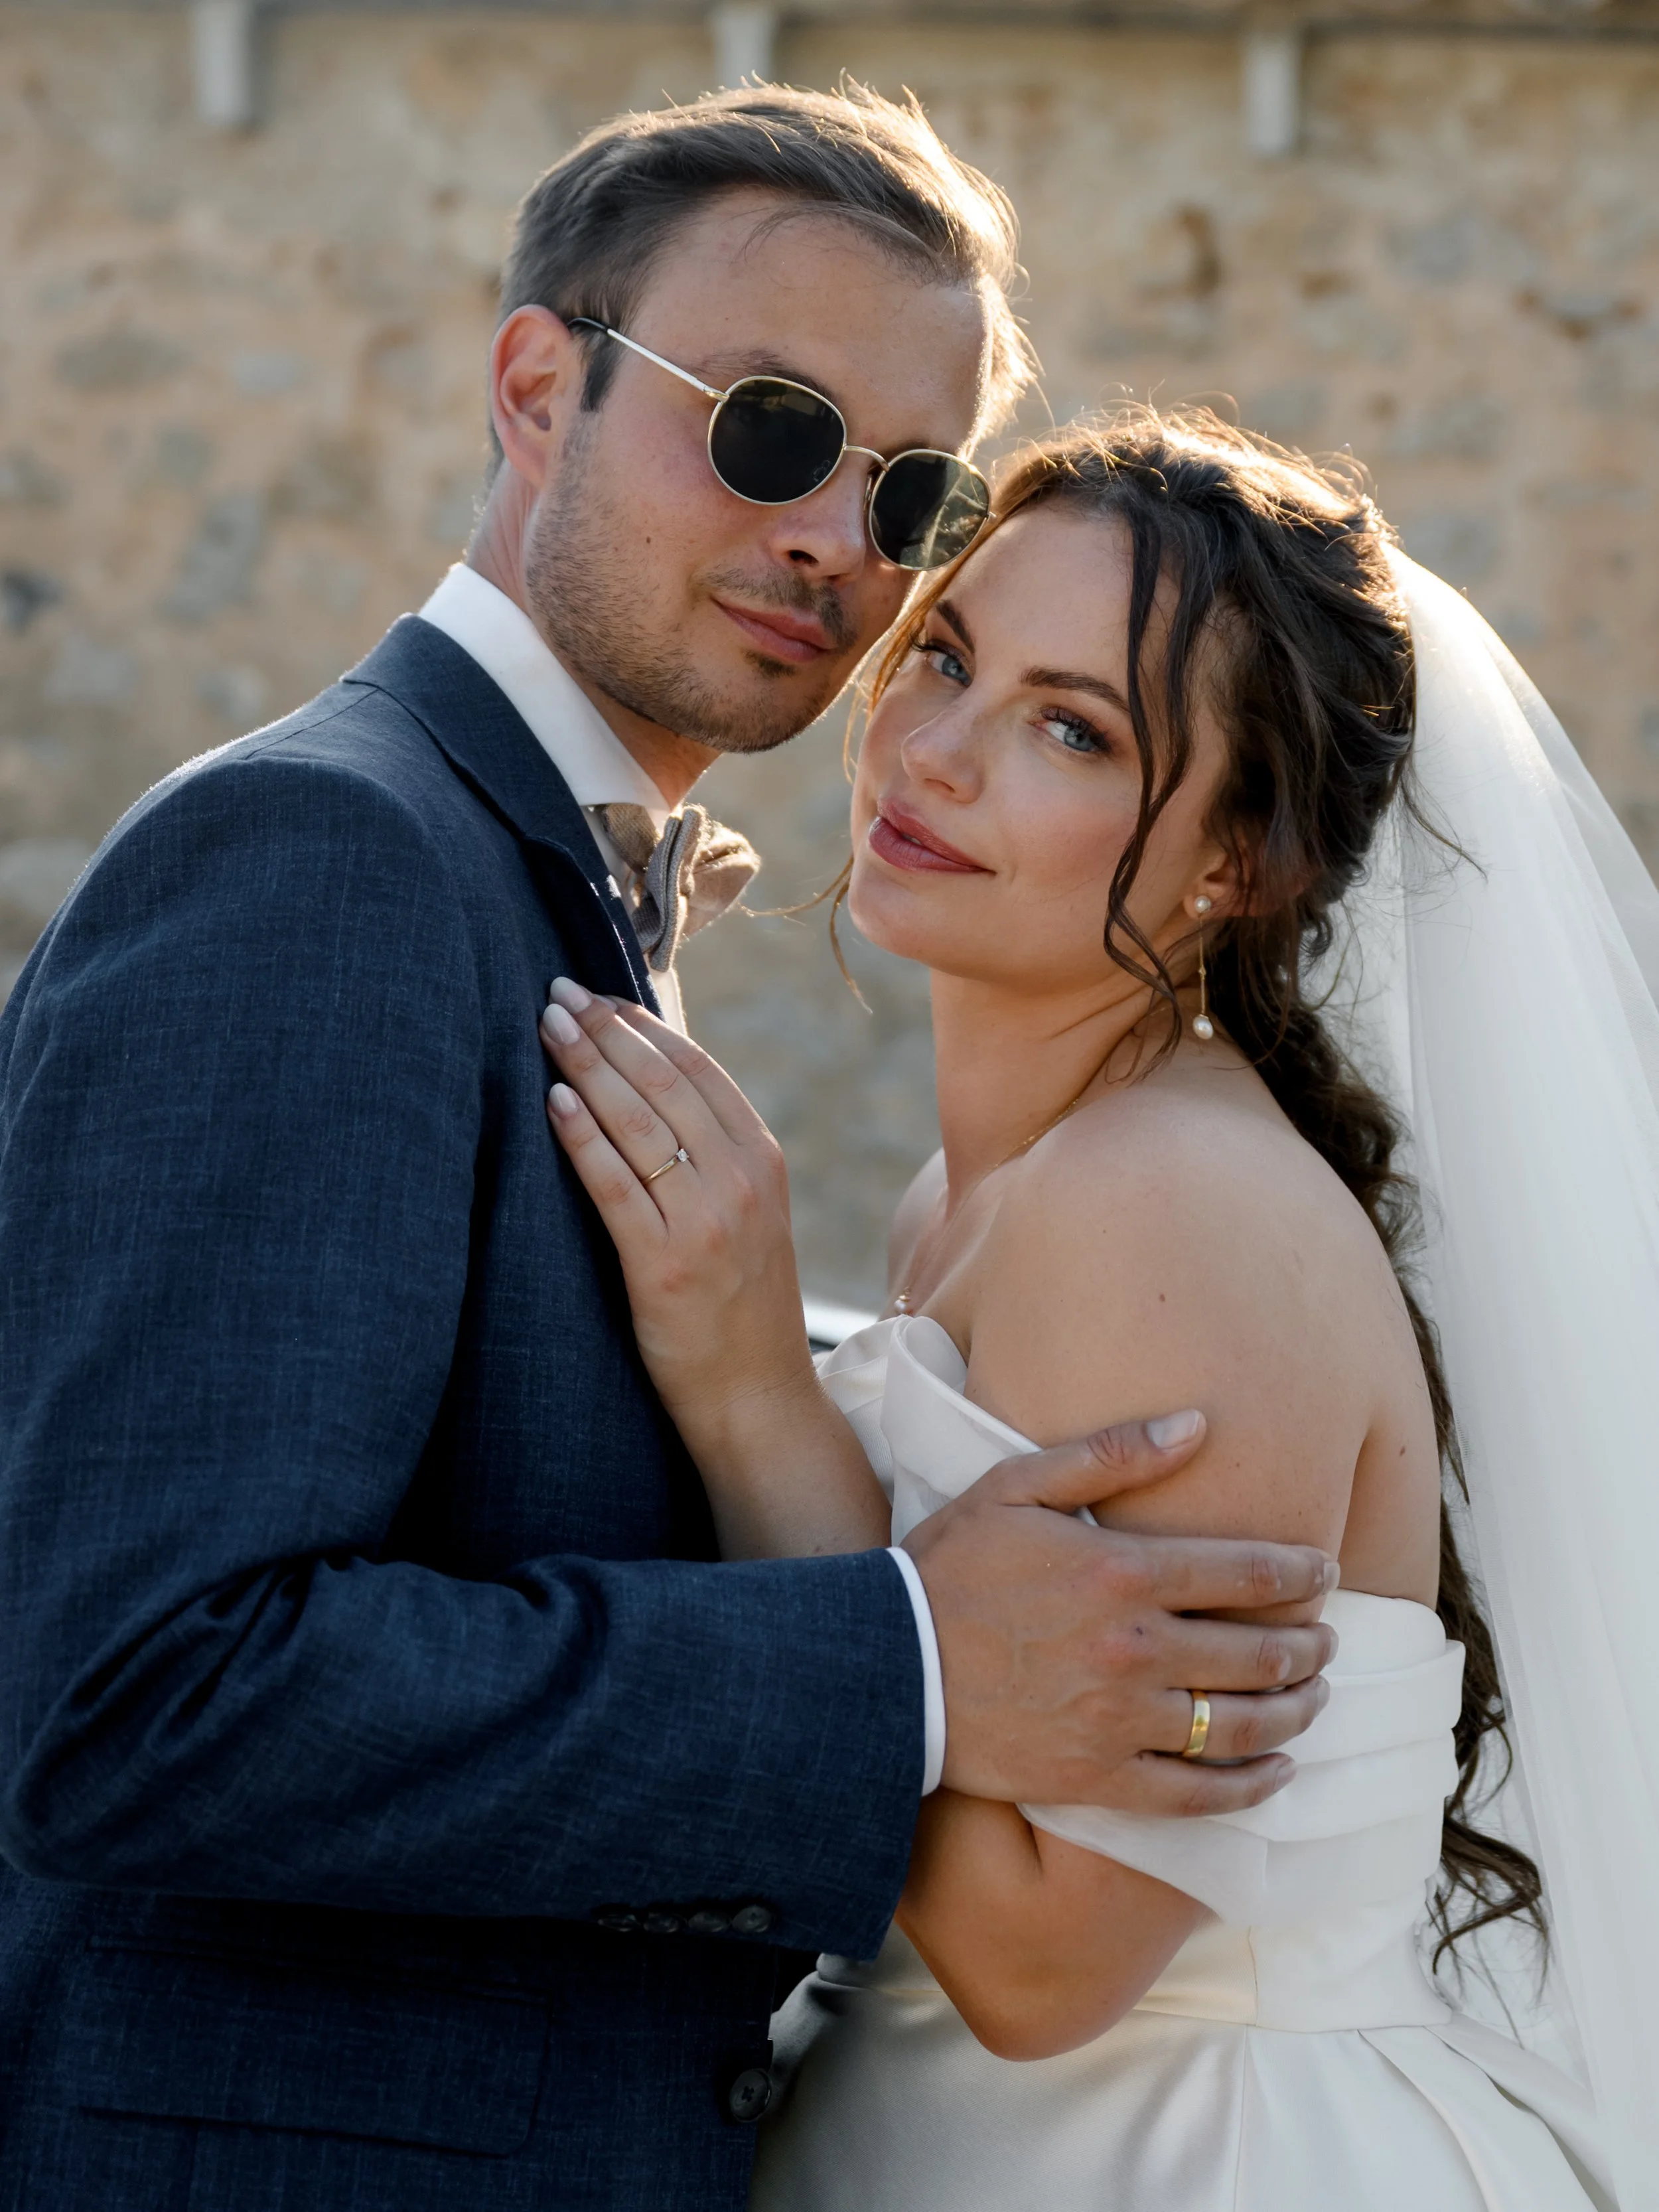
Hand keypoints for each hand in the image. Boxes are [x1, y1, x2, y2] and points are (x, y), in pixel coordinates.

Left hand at [540, 980, 889, 1555]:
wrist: (756, 1398)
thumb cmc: (737, 1306)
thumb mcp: (745, 1216)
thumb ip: (710, 1156)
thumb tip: (644, 1086)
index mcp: (762, 1161)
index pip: (698, 1069)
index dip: (643, 1025)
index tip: (596, 996)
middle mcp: (742, 1181)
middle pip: (664, 1083)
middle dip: (606, 1032)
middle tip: (555, 995)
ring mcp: (707, 1221)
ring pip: (639, 1122)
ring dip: (587, 1066)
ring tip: (545, 1029)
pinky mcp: (667, 1264)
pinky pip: (617, 1184)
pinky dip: (582, 1137)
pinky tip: (552, 1102)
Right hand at [907, 1420, 1337, 1814]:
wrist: (882, 1667)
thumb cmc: (948, 1567)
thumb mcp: (1016, 1486)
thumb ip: (1112, 1453)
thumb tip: (1199, 1423)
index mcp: (1121, 1571)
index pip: (1246, 1574)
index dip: (1300, 1573)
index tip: (1325, 1572)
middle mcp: (1133, 1649)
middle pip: (1259, 1653)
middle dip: (1309, 1646)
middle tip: (1329, 1640)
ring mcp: (1119, 1720)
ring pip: (1241, 1725)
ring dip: (1295, 1711)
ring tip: (1314, 1698)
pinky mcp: (1099, 1777)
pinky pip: (1198, 1793)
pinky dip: (1251, 1785)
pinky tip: (1279, 1771)